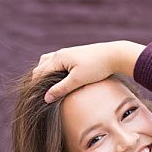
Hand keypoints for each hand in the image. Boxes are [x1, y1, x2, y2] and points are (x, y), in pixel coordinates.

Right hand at [30, 40, 146, 102]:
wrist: (115, 55)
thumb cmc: (97, 67)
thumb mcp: (78, 80)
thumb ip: (61, 89)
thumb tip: (46, 98)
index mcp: (57, 58)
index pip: (39, 73)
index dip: (36, 86)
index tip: (37, 98)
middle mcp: (60, 54)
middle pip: (41, 67)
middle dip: (38, 80)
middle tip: (41, 95)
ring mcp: (67, 53)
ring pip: (48, 63)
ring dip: (46, 74)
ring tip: (49, 87)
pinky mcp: (75, 55)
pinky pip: (58, 62)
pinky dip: (54, 70)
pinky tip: (61, 79)